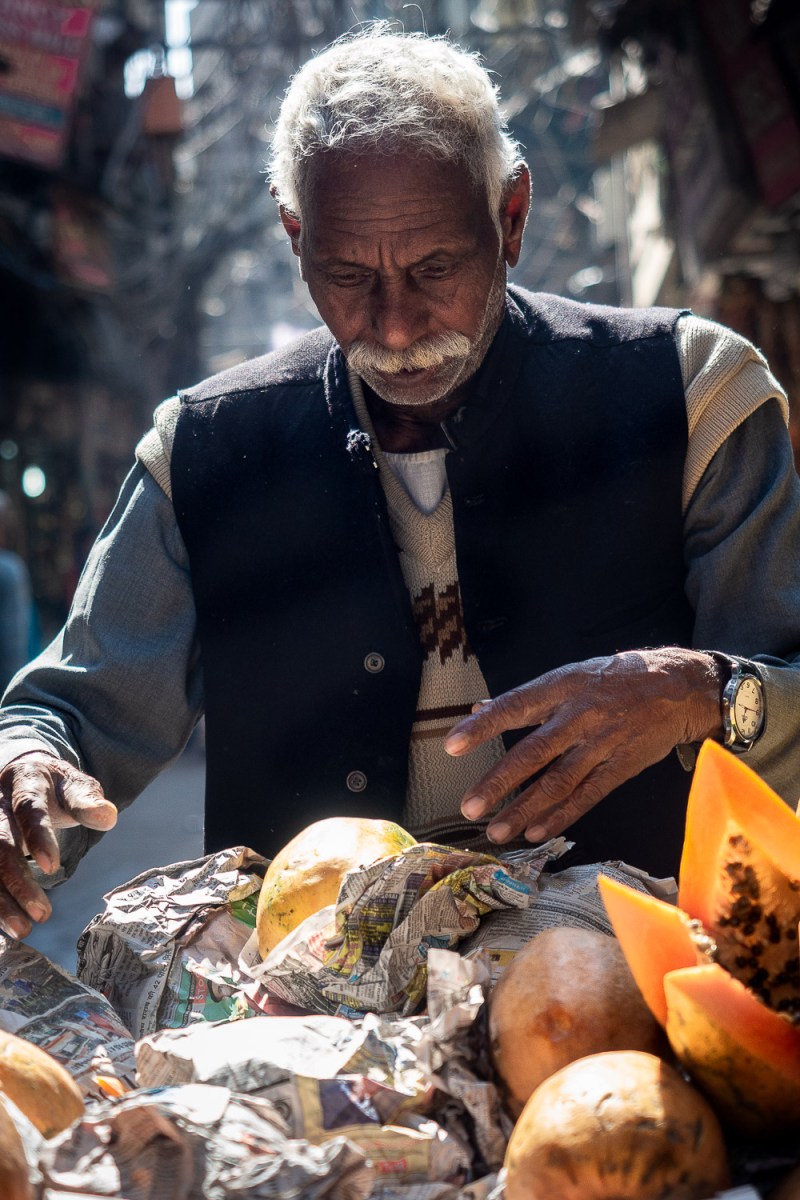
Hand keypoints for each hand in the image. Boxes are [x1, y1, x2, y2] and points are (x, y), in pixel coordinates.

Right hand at [0, 754, 116, 937]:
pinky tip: (7, 925)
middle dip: (19, 882)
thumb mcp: (72, 785)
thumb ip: (87, 801)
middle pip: (1, 845)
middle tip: (42, 914)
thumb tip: (108, 816)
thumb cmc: (53, 788)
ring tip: (23, 930)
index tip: (52, 867)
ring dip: (1, 901)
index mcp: (24, 782)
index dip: (37, 838)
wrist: (22, 777)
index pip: (28, 809)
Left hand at [444, 648, 722, 845]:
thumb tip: (478, 708)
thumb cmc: (617, 677)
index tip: (451, 745)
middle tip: (470, 806)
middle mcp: (581, 715)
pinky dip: (561, 815)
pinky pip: (587, 795)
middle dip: (499, 782)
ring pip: (558, 781)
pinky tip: (536, 831)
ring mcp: (603, 743)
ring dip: (525, 809)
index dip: (483, 726)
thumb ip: (525, 697)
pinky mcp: (622, 767)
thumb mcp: (571, 674)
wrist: (681, 687)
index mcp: (564, 686)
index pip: (516, 707)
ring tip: (497, 830)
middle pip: (534, 753)